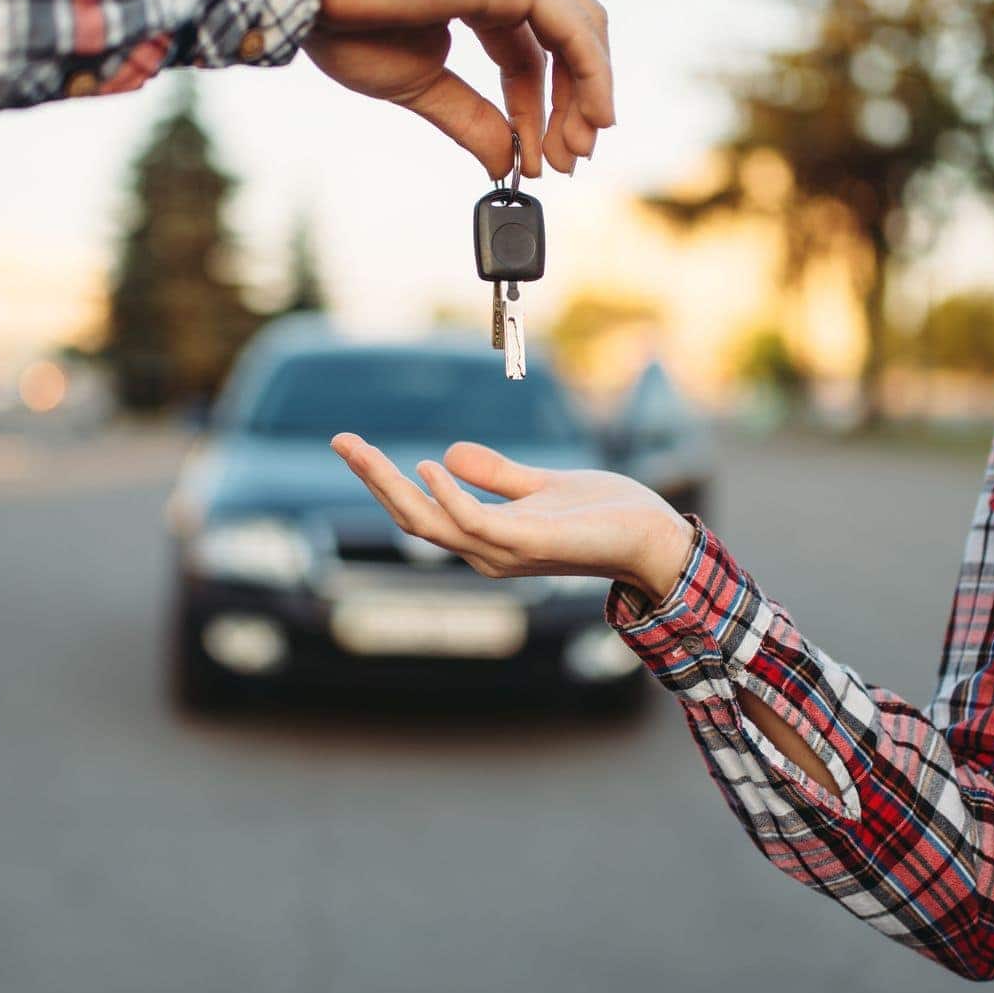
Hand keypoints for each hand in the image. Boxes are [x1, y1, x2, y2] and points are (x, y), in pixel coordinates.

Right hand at [307, 0, 614, 180]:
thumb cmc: (343, 21)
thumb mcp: (420, 84)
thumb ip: (470, 120)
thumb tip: (505, 164)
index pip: (534, 48)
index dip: (540, 107)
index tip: (539, 158)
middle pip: (568, 37)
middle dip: (574, 104)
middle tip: (569, 161)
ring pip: (581, 30)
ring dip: (587, 97)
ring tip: (575, 152)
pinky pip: (573, 28)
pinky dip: (591, 76)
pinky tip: (591, 119)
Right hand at [329, 433, 693, 602]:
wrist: (655, 538)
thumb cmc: (606, 515)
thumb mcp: (542, 486)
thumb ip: (498, 475)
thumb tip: (446, 454)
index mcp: (487, 537)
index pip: (420, 510)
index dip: (383, 480)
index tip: (351, 445)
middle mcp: (487, 552)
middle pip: (411, 517)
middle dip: (372, 479)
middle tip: (339, 440)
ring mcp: (505, 552)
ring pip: (431, 522)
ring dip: (392, 484)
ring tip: (361, 449)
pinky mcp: (529, 544)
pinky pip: (475, 523)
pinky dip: (448, 496)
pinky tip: (428, 465)